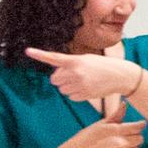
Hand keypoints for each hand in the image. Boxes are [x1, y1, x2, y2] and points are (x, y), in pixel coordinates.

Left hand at [27, 47, 146, 105]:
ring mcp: (80, 85)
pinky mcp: (84, 95)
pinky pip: (71, 97)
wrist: (120, 76)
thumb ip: (70, 65)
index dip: (39, 55)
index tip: (28, 51)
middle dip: (60, 78)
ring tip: (82, 81)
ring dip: (68, 86)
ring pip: (62, 89)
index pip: (54, 58)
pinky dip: (75, 93)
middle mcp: (76, 73)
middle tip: (72, 75)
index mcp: (76, 61)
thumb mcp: (86, 59)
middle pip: (54, 79)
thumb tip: (56, 77)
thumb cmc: (102, 65)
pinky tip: (86, 87)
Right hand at [57, 114, 145, 147]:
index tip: (141, 124)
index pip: (137, 127)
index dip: (140, 125)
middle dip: (135, 136)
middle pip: (140, 139)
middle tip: (127, 136)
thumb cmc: (88, 137)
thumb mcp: (101, 124)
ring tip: (121, 146)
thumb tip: (125, 103)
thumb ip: (116, 115)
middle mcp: (119, 143)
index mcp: (115, 130)